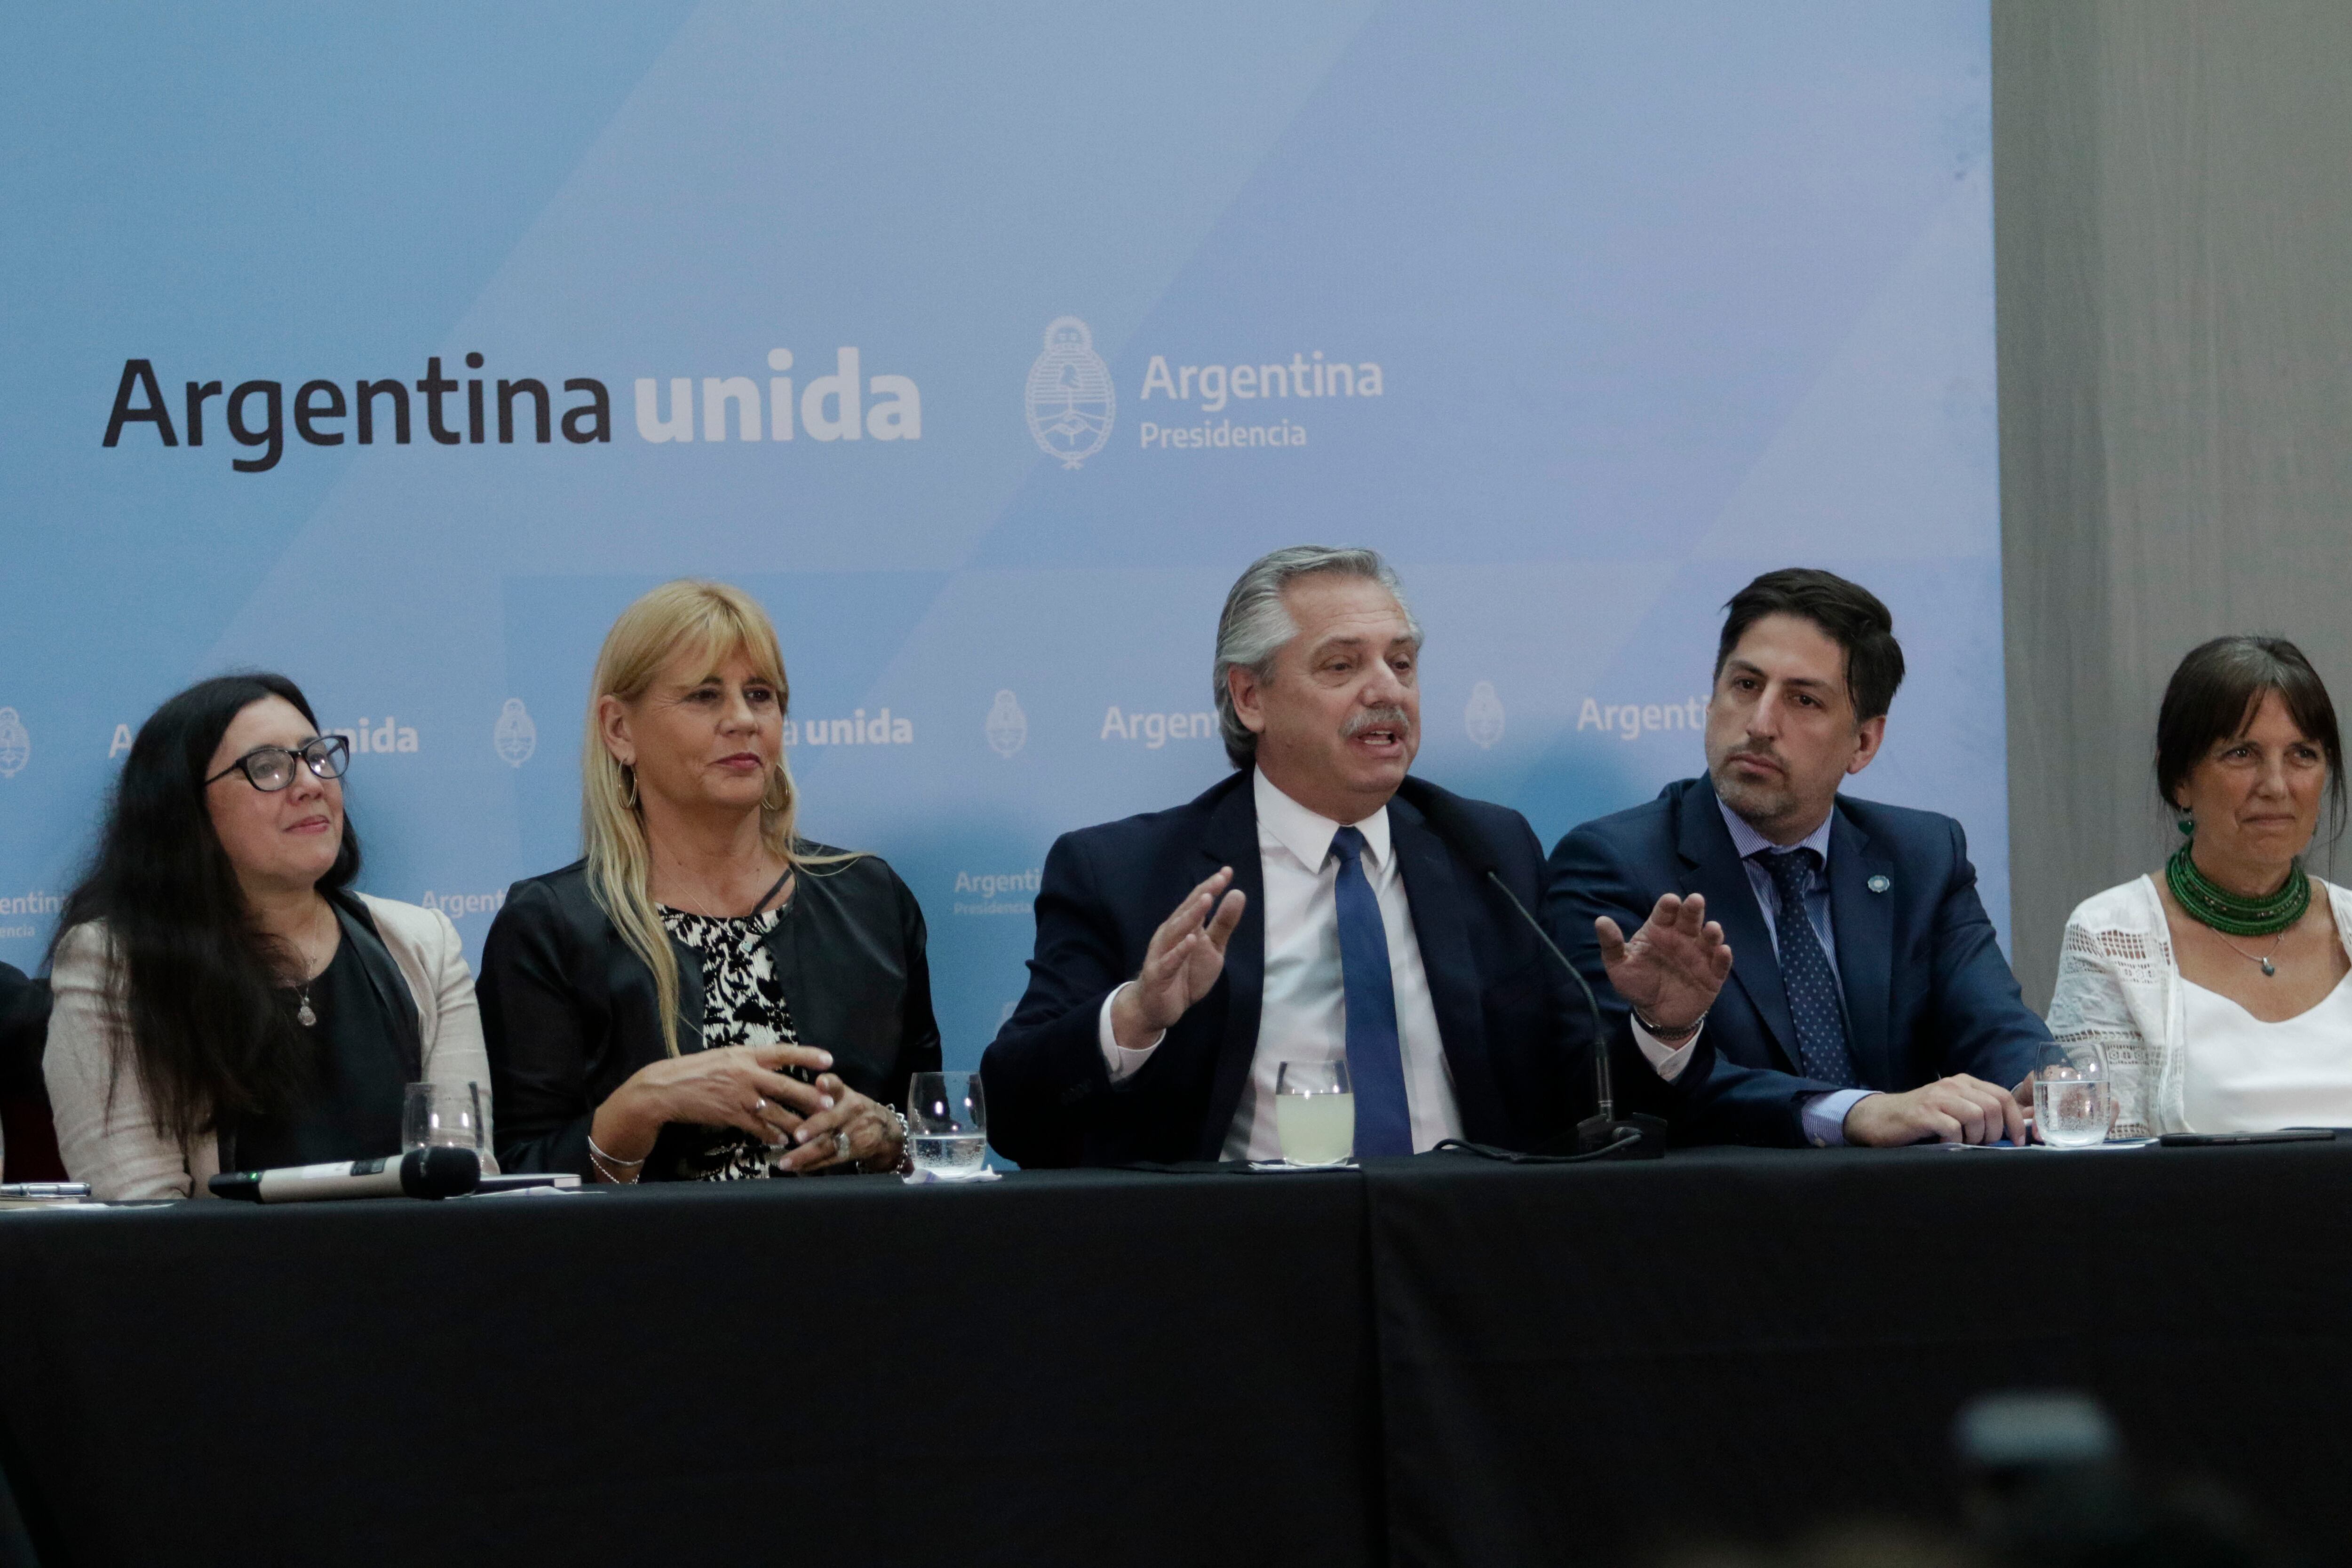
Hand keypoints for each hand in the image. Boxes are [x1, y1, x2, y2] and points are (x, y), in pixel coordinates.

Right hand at [592, 1042, 834, 1176]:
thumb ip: (750, 1060)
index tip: (829, 1059)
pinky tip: (783, 1140)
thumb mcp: (724, 1056)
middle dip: (810, 1095)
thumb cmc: (696, 1070)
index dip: (807, 1055)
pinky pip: (757, 1127)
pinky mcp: (730, 1115)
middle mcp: (745, 1073)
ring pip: (775, 1111)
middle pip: (785, 1084)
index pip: (783, 1052)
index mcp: (745, 1054)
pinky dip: (772, 1134)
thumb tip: (773, 1064)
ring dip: (795, 1121)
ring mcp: (738, 1096)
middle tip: (830, 1102)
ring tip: (811, 1128)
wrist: (666, 1088)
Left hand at [771, 1076, 904, 1173]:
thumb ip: (819, 1095)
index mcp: (845, 1095)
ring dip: (805, 1154)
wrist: (886, 1130)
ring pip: (828, 1144)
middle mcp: (851, 1112)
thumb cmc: (853, 1109)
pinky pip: (830, 1159)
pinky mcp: (854, 1150)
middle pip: (832, 1119)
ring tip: (785, 1162)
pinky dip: (813, 1164)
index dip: (829, 1084)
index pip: (838, 1086)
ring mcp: (854, 1133)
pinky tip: (797, 1168)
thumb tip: (785, 1093)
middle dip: (814, 1127)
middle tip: (797, 1135)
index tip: (820, 1082)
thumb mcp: (843, 1096)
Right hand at [1110, 867, 1246, 1049]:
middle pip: (1186, 911)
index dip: (1211, 886)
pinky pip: (1169, 961)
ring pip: (1176, 931)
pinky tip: (1191, 940)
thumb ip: (1223, 924)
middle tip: (1219, 879)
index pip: (1197, 902)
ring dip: (1190, 915)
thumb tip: (1238, 893)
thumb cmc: (1185, 974)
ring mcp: (1162, 953)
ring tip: (1207, 900)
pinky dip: (1179, 951)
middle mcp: (1170, 935)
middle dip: (1202, 894)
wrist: (1158, 1008)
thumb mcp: (1212, 949)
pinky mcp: (1158, 974)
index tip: (1227, 871)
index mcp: (1182, 926)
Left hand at [1595, 894, 1732, 1035]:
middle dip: (1693, 910)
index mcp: (1659, 931)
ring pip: (1708, 939)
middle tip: (1696, 900)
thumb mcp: (1619, 966)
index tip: (1670, 901)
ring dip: (1712, 932)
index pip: (1665, 913)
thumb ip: (1612, 945)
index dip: (1668, 906)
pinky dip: (1723, 958)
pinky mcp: (1712, 975)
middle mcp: (1681, 938)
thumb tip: (1600, 921)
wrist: (1655, 1014)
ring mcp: (1699, 955)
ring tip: (1712, 928)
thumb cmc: (1637, 984)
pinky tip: (1723, 951)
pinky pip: (1720, 964)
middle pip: (1689, 919)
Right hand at [1843, 1074, 2027, 1145]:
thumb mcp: (1953, 1109)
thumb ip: (1979, 1112)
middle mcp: (1952, 1085)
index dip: (2015, 1121)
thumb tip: (2014, 1129)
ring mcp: (1937, 1098)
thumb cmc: (1921, 1118)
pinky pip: (1953, 1129)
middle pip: (1993, 1107)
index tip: (2016, 1141)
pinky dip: (1954, 1141)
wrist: (1879, 1118)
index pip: (2003, 1096)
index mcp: (1964, 1082)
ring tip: (1961, 1143)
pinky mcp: (1924, 1113)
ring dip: (1975, 1138)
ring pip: (1977, 1117)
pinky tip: (1944, 1143)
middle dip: (1994, 1133)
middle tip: (1981, 1144)